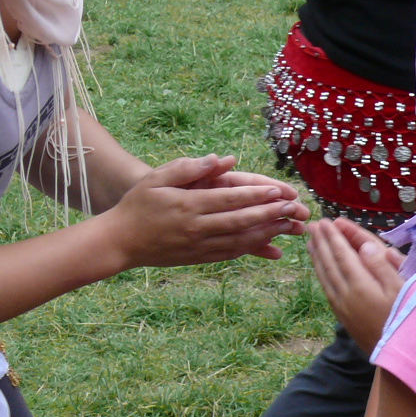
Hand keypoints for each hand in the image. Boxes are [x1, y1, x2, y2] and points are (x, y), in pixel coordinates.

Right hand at [101, 155, 307, 268]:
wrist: (119, 242)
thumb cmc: (137, 205)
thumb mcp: (157, 179)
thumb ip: (190, 168)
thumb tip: (223, 159)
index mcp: (188, 205)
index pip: (229, 199)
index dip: (256, 195)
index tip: (279, 191)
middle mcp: (197, 227)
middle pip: (241, 221)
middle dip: (271, 215)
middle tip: (296, 209)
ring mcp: (199, 245)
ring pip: (241, 240)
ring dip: (268, 233)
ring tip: (291, 226)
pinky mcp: (199, 258)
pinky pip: (231, 253)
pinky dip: (252, 247)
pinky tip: (269, 242)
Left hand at [307, 218, 404, 354]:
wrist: (396, 355)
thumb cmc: (406, 319)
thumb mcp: (401, 291)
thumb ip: (382, 267)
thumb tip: (365, 246)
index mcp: (361, 285)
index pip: (343, 255)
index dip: (334, 237)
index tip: (325, 222)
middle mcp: (346, 294)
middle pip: (329, 263)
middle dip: (321, 242)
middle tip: (312, 225)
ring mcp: (342, 306)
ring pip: (324, 276)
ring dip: (316, 257)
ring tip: (310, 242)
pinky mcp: (342, 316)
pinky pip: (326, 288)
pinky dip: (321, 274)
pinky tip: (320, 269)